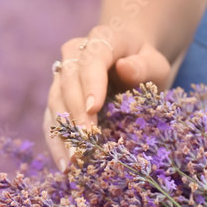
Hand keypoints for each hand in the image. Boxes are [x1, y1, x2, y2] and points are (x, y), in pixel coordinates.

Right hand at [45, 25, 170, 170]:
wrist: (130, 61)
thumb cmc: (145, 64)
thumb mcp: (155, 63)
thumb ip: (144, 65)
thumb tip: (125, 68)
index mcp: (101, 40)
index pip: (91, 59)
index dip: (90, 83)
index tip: (94, 108)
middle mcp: (75, 54)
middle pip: (68, 81)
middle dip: (75, 113)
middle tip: (84, 142)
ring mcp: (62, 75)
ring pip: (54, 102)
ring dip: (61, 133)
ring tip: (72, 162)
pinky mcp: (57, 97)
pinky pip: (51, 120)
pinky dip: (57, 143)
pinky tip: (65, 166)